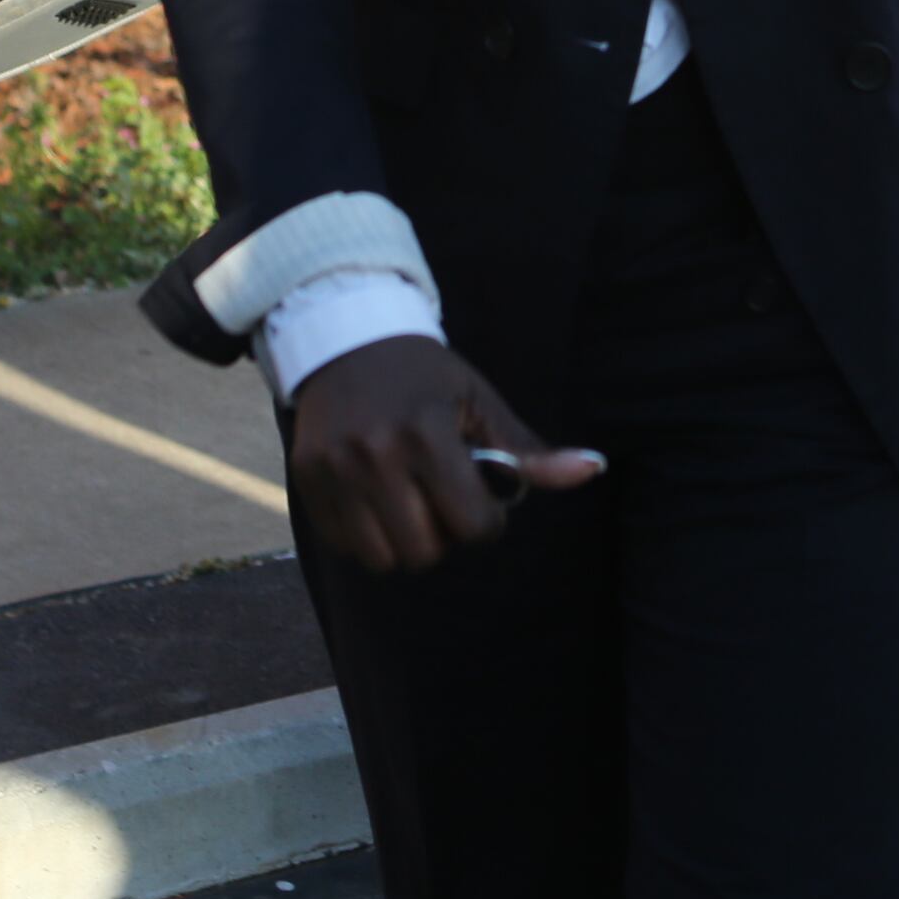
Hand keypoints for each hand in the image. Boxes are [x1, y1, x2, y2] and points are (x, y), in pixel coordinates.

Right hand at [286, 334, 601, 573]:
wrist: (344, 339)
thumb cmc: (424, 376)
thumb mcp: (478, 402)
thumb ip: (528, 449)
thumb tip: (592, 468)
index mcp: (427, 433)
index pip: (471, 525)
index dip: (484, 520)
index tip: (478, 495)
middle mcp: (376, 455)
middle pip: (425, 552)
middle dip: (443, 534)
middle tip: (440, 498)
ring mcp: (335, 471)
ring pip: (383, 559)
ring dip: (404, 541)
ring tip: (408, 501)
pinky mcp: (306, 481)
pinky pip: (344, 547)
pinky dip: (366, 536)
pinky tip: (375, 498)